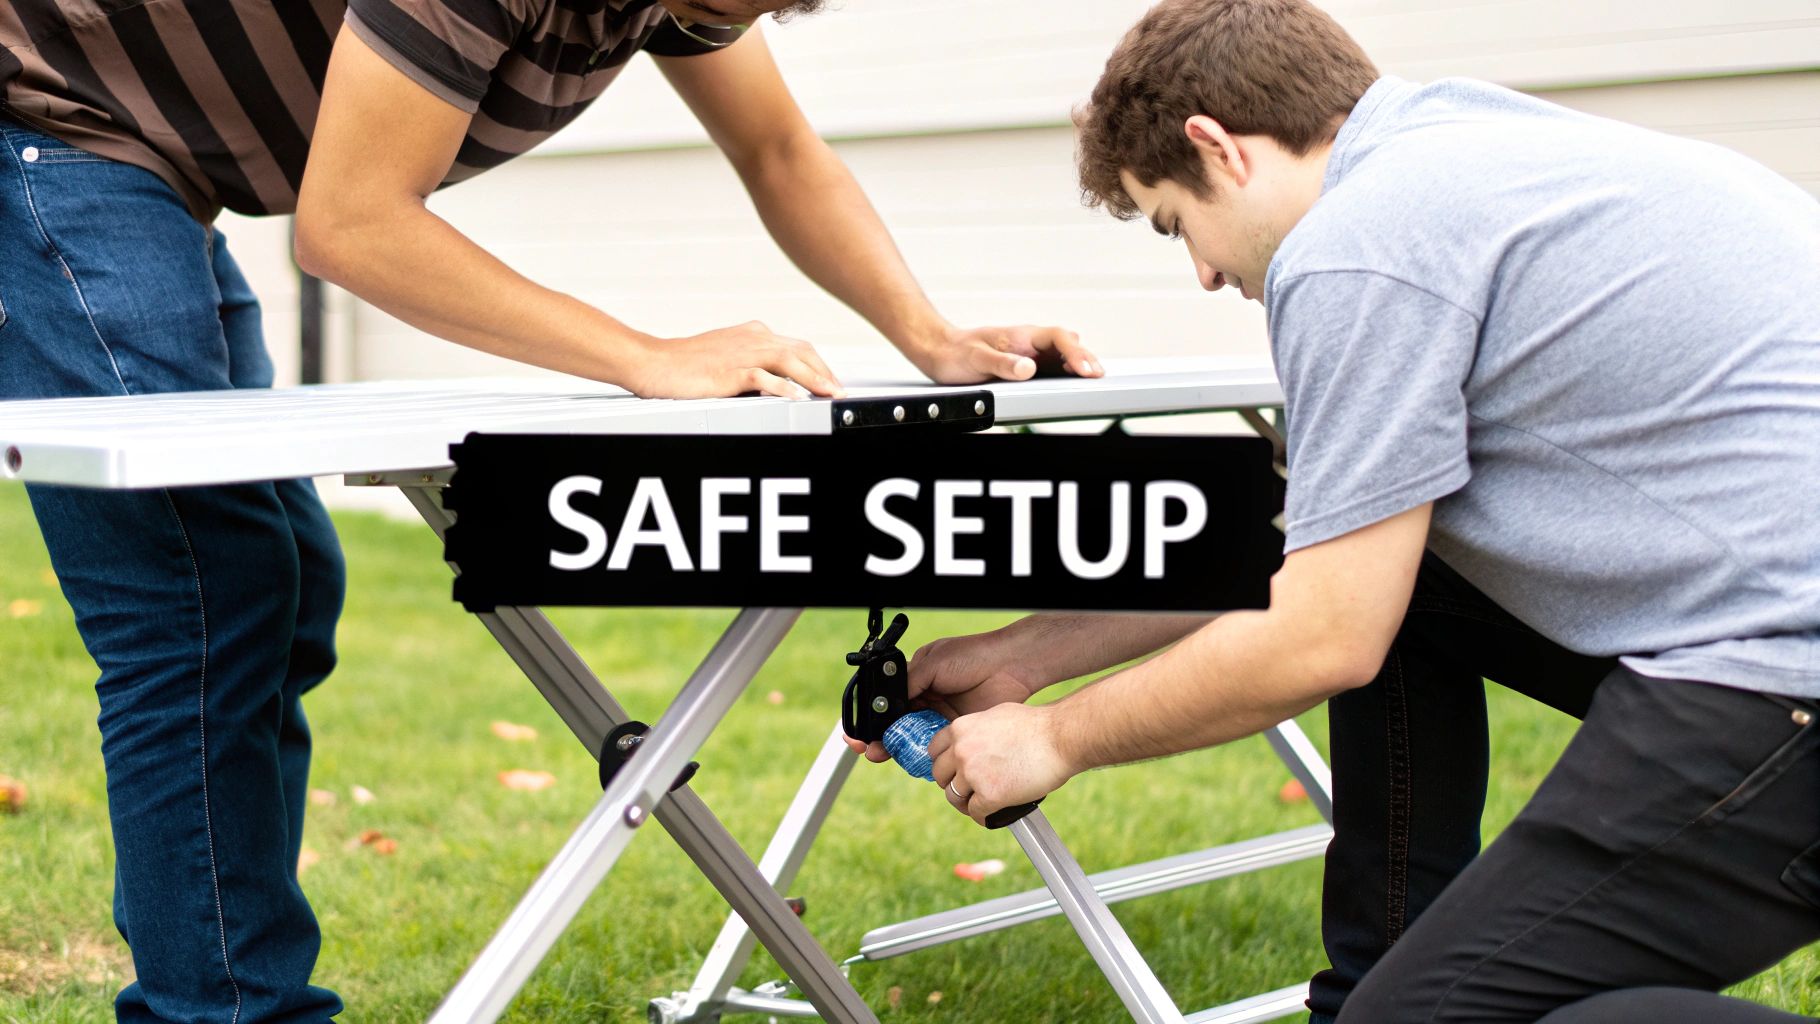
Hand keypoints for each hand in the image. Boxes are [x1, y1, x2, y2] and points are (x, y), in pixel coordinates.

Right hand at [630, 321, 845, 398]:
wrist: (652, 362)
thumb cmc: (685, 364)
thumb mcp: (726, 358)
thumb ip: (752, 364)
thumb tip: (777, 382)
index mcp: (754, 334)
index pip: (798, 347)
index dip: (820, 365)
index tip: (833, 383)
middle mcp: (753, 339)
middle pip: (802, 352)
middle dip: (825, 372)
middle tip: (840, 393)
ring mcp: (741, 354)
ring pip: (789, 362)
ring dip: (814, 379)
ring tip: (830, 394)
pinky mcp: (728, 371)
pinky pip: (763, 378)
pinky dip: (782, 388)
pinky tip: (796, 398)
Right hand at [843, 628, 1045, 762]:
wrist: (1009, 666)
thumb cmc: (973, 656)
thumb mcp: (933, 663)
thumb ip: (908, 682)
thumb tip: (887, 703)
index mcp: (915, 680)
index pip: (887, 702)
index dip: (872, 718)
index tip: (858, 731)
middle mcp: (925, 699)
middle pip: (896, 724)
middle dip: (878, 737)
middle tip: (867, 748)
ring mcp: (939, 716)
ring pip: (911, 737)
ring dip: (895, 748)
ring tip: (881, 754)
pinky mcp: (955, 731)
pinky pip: (933, 746)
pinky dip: (921, 754)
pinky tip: (910, 757)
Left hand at [914, 324, 1102, 384]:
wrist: (941, 352)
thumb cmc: (956, 353)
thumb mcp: (976, 359)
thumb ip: (1003, 363)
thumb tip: (1029, 368)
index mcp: (1021, 336)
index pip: (1058, 338)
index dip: (1075, 353)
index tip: (1085, 368)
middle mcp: (1029, 343)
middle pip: (1067, 346)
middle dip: (1085, 359)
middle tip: (1098, 376)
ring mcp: (1030, 355)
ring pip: (1063, 356)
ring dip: (1080, 365)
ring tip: (1094, 378)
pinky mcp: (1026, 367)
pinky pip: (1053, 368)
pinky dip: (1068, 373)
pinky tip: (1075, 382)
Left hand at [930, 703, 1074, 825]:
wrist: (1060, 738)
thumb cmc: (1036, 726)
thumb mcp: (995, 716)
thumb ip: (977, 731)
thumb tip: (971, 743)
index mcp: (960, 728)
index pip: (934, 752)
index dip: (944, 764)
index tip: (952, 772)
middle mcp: (961, 750)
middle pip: (941, 777)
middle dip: (953, 784)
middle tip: (967, 790)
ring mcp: (973, 773)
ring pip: (955, 798)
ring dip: (965, 803)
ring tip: (978, 805)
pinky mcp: (989, 795)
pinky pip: (975, 813)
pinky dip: (983, 817)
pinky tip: (991, 816)